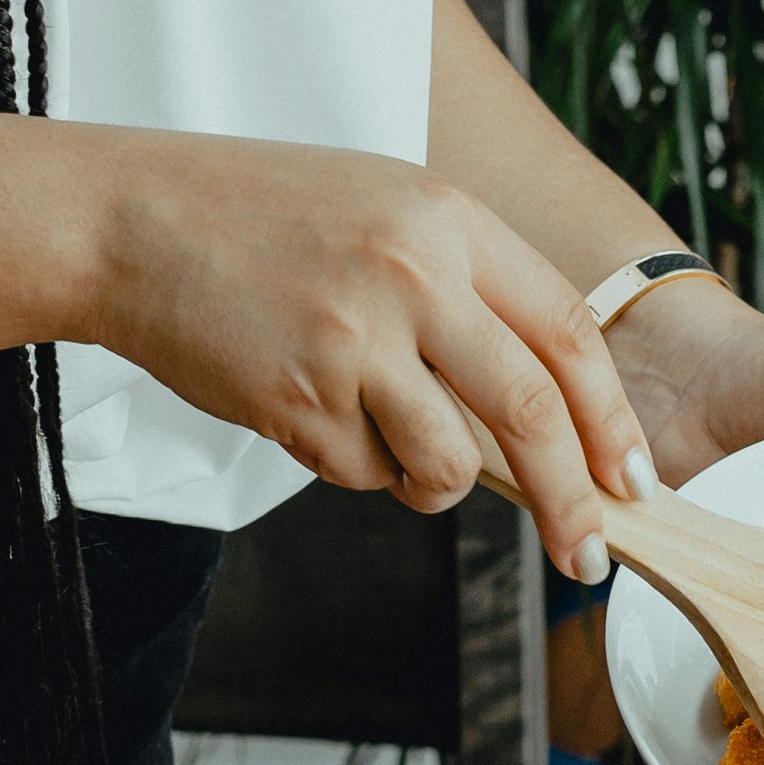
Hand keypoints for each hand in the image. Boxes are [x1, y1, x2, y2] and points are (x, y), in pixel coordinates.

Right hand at [91, 135, 649, 580]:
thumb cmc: (261, 218)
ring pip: (448, 464)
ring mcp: (353, 341)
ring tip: (395, 449)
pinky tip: (314, 411)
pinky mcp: (298, 400)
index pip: (568, 331)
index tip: (634, 476)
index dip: (611, 416)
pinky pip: (365, 473)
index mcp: (446, 221)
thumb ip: (467, 285)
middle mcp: (412, 277)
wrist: (129, 225)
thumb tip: (550, 399)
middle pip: (532, 413)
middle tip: (586, 554)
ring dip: (437, 485)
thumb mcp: (386, 209)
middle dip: (571, 499)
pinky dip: (357, 466)